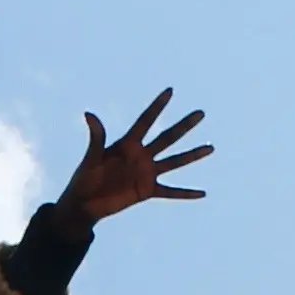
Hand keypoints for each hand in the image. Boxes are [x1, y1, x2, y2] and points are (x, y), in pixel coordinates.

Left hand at [59, 88, 213, 222]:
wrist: (84, 204)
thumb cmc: (84, 178)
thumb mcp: (90, 158)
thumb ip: (96, 138)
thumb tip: (89, 114)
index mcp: (127, 144)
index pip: (146, 121)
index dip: (157, 106)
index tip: (170, 91)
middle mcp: (141, 156)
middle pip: (167, 137)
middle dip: (184, 126)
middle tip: (200, 113)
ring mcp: (146, 173)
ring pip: (174, 161)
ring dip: (192, 155)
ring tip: (210, 148)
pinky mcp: (147, 191)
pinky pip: (171, 192)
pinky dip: (186, 193)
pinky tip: (202, 193)